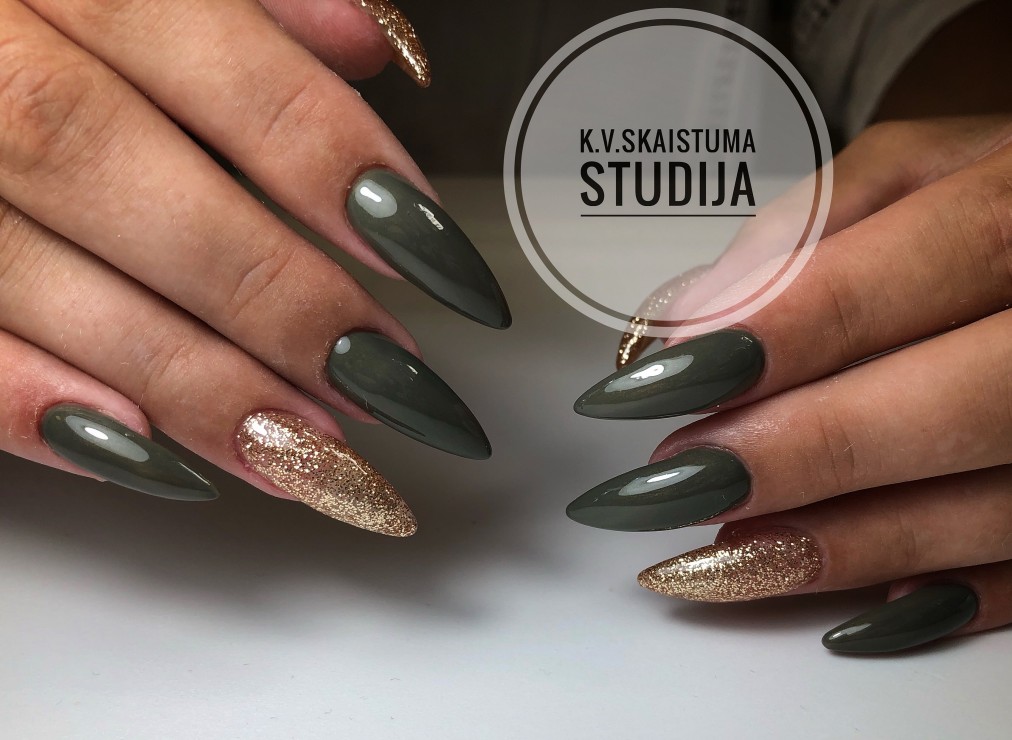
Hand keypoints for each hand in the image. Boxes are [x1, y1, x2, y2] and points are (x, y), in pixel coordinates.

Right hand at [0, 0, 508, 535]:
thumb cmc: (43, 11)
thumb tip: (371, 45)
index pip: (232, 69)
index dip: (340, 172)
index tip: (439, 263)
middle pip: (129, 179)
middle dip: (274, 296)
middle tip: (386, 383)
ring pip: (38, 275)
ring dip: (188, 380)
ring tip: (310, 454)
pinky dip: (34, 407)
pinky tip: (154, 459)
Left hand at [568, 116, 1011, 652]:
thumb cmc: (1001, 204)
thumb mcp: (922, 165)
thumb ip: (811, 224)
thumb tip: (692, 316)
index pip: (916, 267)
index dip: (784, 329)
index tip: (662, 380)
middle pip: (957, 401)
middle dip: (800, 450)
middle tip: (673, 478)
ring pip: (996, 504)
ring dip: (844, 541)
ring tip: (719, 553)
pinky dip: (946, 598)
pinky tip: (849, 616)